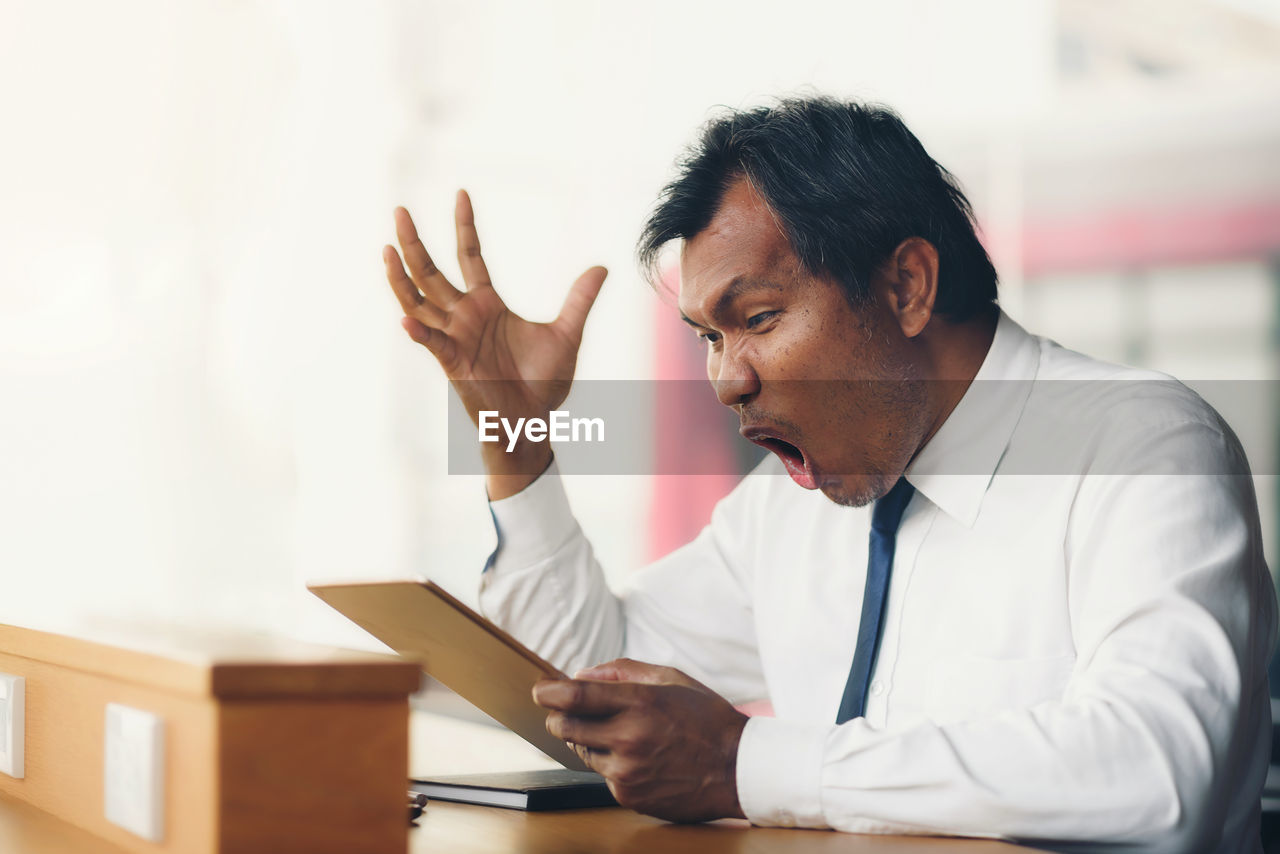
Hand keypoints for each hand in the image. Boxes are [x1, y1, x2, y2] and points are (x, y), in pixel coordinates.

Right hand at [383, 192, 607, 497]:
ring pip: (419, 303)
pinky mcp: (453, 365)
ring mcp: (455, 339)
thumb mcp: (567, 334)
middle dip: (414, 243)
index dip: (464, 226)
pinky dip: (420, 332)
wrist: (535, 422)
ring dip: (401, 279)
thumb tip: (601, 268)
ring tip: (387, 250)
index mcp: (488, 305)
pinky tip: (407, 318)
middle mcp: (465, 317)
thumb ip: (579, 300)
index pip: (470, 256)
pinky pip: (433, 345)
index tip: (462, 193)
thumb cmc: (544, 383)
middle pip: (431, 273)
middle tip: (398, 211)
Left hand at [533, 658, 748, 822]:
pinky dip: (612, 764)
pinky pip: (604, 775)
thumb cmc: (707, 718)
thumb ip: (624, 672)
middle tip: (566, 710)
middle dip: (559, 716)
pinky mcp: (629, 797)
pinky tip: (640, 758)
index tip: (540, 689)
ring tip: (621, 734)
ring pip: (581, 752)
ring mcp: (627, 772)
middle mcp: (629, 739)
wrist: (737, 769)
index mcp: (640, 704)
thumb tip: (582, 674)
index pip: (575, 697)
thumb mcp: (672, 680)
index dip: (549, 692)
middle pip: (565, 726)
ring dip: (589, 740)